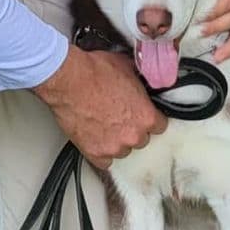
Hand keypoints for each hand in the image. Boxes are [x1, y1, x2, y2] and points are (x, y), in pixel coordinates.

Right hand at [32, 46, 166, 169]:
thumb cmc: (95, 72)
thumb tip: (140, 82)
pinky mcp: (94, 153)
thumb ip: (139, 82)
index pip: (160, 125)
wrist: (69, 80)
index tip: (143, 114)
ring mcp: (114, 147)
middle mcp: (133, 135)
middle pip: (141, 139)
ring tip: (104, 123)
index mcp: (146, 116)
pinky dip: (101, 151)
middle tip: (119, 114)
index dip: (150, 118)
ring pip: (123, 150)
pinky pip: (104, 161)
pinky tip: (96, 138)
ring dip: (117, 140)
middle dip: (132, 128)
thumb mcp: (126, 68)